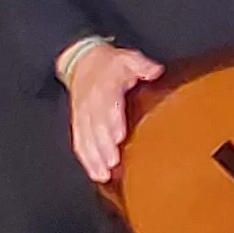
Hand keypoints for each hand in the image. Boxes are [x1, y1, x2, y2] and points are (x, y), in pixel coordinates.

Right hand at [63, 42, 162, 183]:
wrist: (83, 62)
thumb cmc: (111, 64)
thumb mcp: (128, 58)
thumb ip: (142, 65)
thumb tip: (155, 70)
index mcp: (105, 86)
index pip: (107, 104)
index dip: (112, 120)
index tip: (118, 136)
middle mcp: (91, 103)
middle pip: (95, 126)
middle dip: (102, 146)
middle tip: (113, 162)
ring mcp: (82, 115)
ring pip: (85, 138)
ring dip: (93, 157)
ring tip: (104, 174)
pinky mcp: (78, 124)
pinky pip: (79, 143)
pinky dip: (86, 159)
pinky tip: (96, 173)